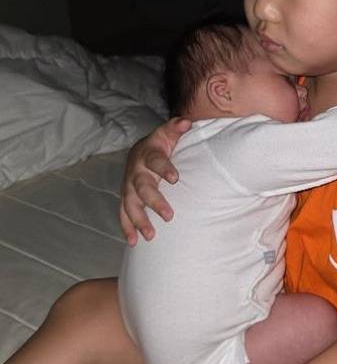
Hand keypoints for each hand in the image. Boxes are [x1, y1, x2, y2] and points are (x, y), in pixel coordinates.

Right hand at [119, 117, 191, 244]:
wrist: (141, 152)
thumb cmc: (161, 145)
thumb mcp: (168, 134)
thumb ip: (176, 127)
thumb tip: (187, 121)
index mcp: (148, 154)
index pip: (155, 160)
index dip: (164, 169)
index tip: (175, 178)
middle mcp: (135, 170)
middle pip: (142, 187)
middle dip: (154, 202)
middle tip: (168, 216)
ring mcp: (128, 186)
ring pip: (130, 204)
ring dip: (139, 220)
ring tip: (150, 236)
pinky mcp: (126, 198)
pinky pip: (123, 213)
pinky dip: (127, 228)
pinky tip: (133, 242)